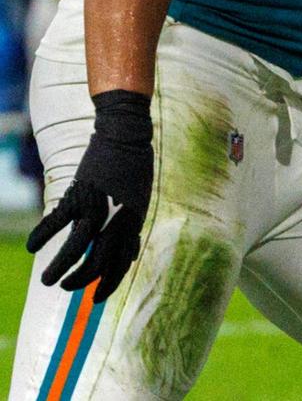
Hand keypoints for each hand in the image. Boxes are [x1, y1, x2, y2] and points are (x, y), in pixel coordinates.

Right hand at [27, 90, 152, 302]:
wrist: (126, 134)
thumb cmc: (135, 167)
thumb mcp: (139, 201)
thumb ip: (131, 227)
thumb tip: (129, 254)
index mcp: (132, 222)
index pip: (121, 264)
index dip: (109, 284)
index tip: (97, 297)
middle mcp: (116, 219)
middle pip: (99, 263)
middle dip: (82, 282)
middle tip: (67, 288)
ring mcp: (96, 207)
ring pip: (76, 249)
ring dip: (60, 269)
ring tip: (48, 281)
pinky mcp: (79, 194)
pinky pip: (56, 222)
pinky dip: (41, 236)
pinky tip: (31, 246)